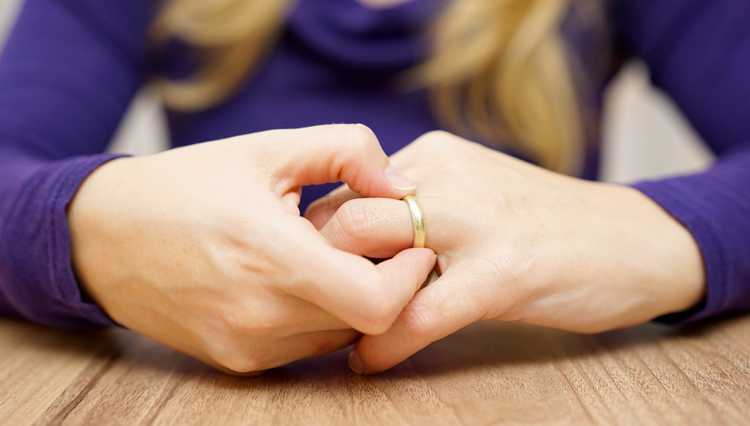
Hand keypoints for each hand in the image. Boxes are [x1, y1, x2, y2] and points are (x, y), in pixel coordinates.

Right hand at [68, 124, 435, 374]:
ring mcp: (247, 345)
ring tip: (333, 259)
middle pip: (366, 322)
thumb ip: (349, 153)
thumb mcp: (268, 148)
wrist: (103, 237)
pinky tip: (302, 281)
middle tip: (378, 246)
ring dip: (355, 302)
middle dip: (388, 284)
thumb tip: (404, 189)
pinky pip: (307, 346)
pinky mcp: (238, 361)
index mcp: (269, 255)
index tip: (412, 246)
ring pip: (341, 336)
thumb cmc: (188, 185)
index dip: (409, 277)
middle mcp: (259, 314)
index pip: (376, 303)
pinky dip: (322, 317)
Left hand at [306, 131, 705, 373]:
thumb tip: (348, 241)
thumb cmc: (545, 226)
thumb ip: (417, 206)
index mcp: (435, 158)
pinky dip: (384, 344)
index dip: (319, 237)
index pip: (346, 188)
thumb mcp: (475, 193)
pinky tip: (370, 362)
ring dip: (343, 303)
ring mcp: (476, 221)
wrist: (636, 241)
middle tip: (312, 308)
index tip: (309, 273)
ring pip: (372, 252)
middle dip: (317, 266)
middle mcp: (448, 177)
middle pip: (344, 213)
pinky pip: (418, 312)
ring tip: (336, 334)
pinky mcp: (505, 271)